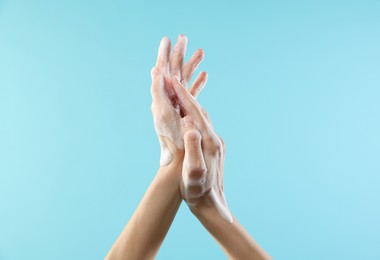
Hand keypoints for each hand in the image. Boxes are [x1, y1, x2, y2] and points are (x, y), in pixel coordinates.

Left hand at [151, 35, 207, 165]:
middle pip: (173, 72)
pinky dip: (197, 82)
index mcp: (161, 99)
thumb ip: (158, 92)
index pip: (162, 71)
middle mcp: (167, 100)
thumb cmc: (173, 142)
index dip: (164, 54)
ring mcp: (177, 106)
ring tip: (201, 51)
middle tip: (183, 38)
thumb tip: (155, 70)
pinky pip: (191, 93)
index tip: (167, 39)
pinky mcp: (186, 112)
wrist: (179, 161)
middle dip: (178, 54)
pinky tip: (205, 75)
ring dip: (191, 65)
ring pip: (183, 80)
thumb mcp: (163, 115)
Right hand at [170, 77, 232, 222]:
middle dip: (185, 94)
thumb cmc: (198, 191)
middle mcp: (215, 139)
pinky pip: (202, 125)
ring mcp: (215, 143)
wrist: (212, 204)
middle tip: (172, 80)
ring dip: (189, 103)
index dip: (183, 96)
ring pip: (202, 117)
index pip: (195, 113)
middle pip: (200, 111)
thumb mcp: (193, 172)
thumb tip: (189, 124)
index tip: (172, 81)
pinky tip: (187, 114)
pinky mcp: (213, 148)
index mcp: (210, 142)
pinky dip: (193, 115)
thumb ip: (192, 147)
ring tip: (177, 92)